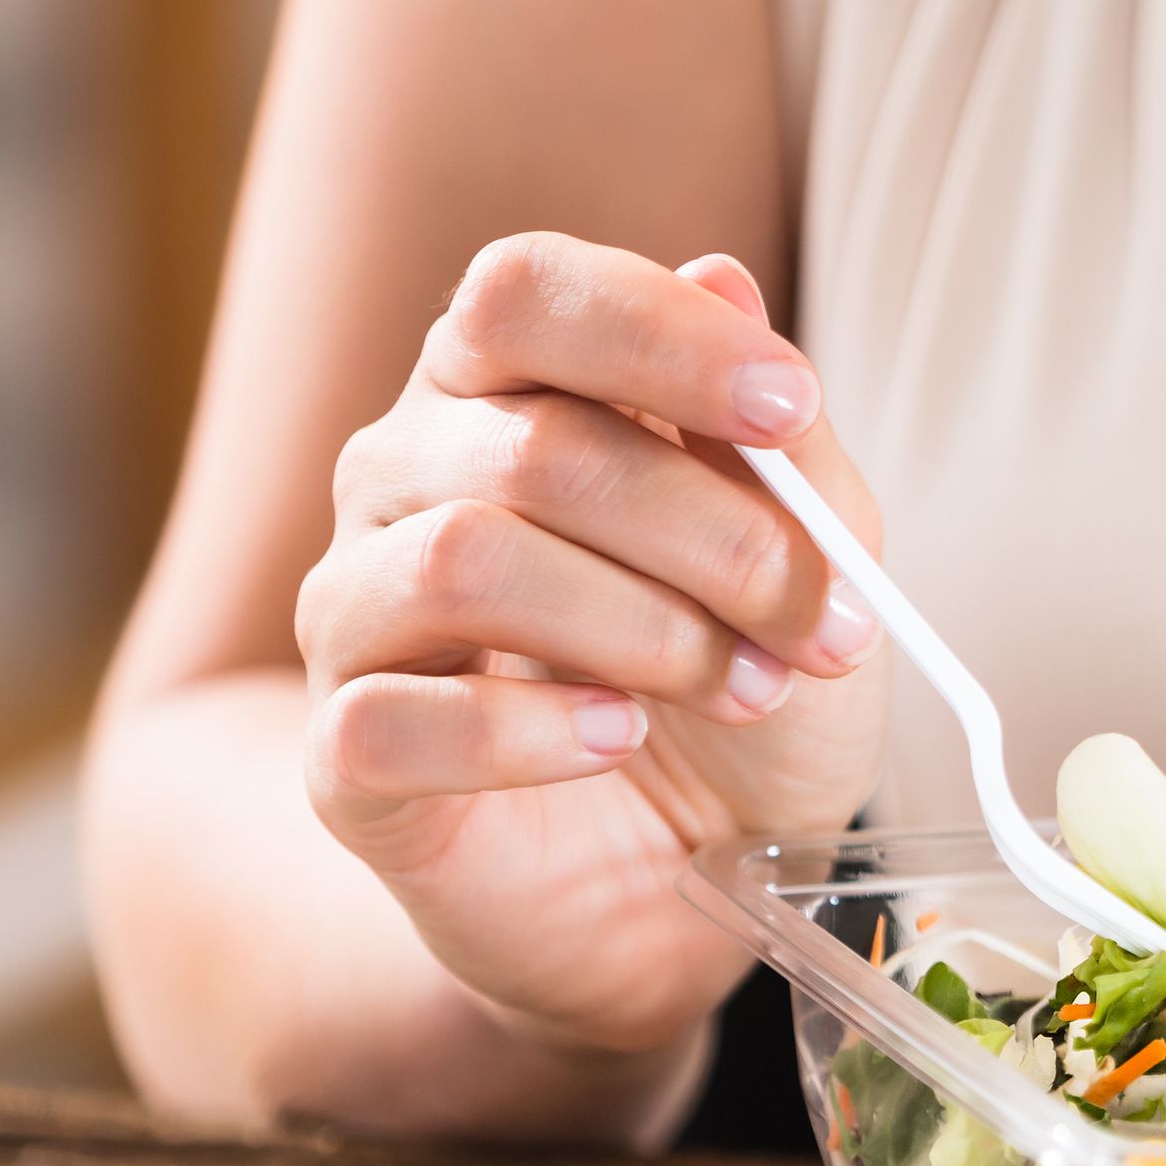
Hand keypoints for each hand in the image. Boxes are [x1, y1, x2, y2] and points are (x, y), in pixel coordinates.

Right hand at [294, 234, 890, 1060]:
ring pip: (464, 559)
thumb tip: (725, 280)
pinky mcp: (342, 757)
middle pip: (529, 443)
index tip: (791, 406)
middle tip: (824, 625)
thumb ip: (778, 448)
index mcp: (504, 394)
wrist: (692, 886)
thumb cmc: (736, 697)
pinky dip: (528, 728)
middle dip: (712, 536)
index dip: (658, 335)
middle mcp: (403, 480)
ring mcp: (357, 614)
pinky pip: (392, 714)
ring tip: (747, 689)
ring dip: (644, 629)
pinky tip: (616, 740)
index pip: (525, 294)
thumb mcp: (812, 570)